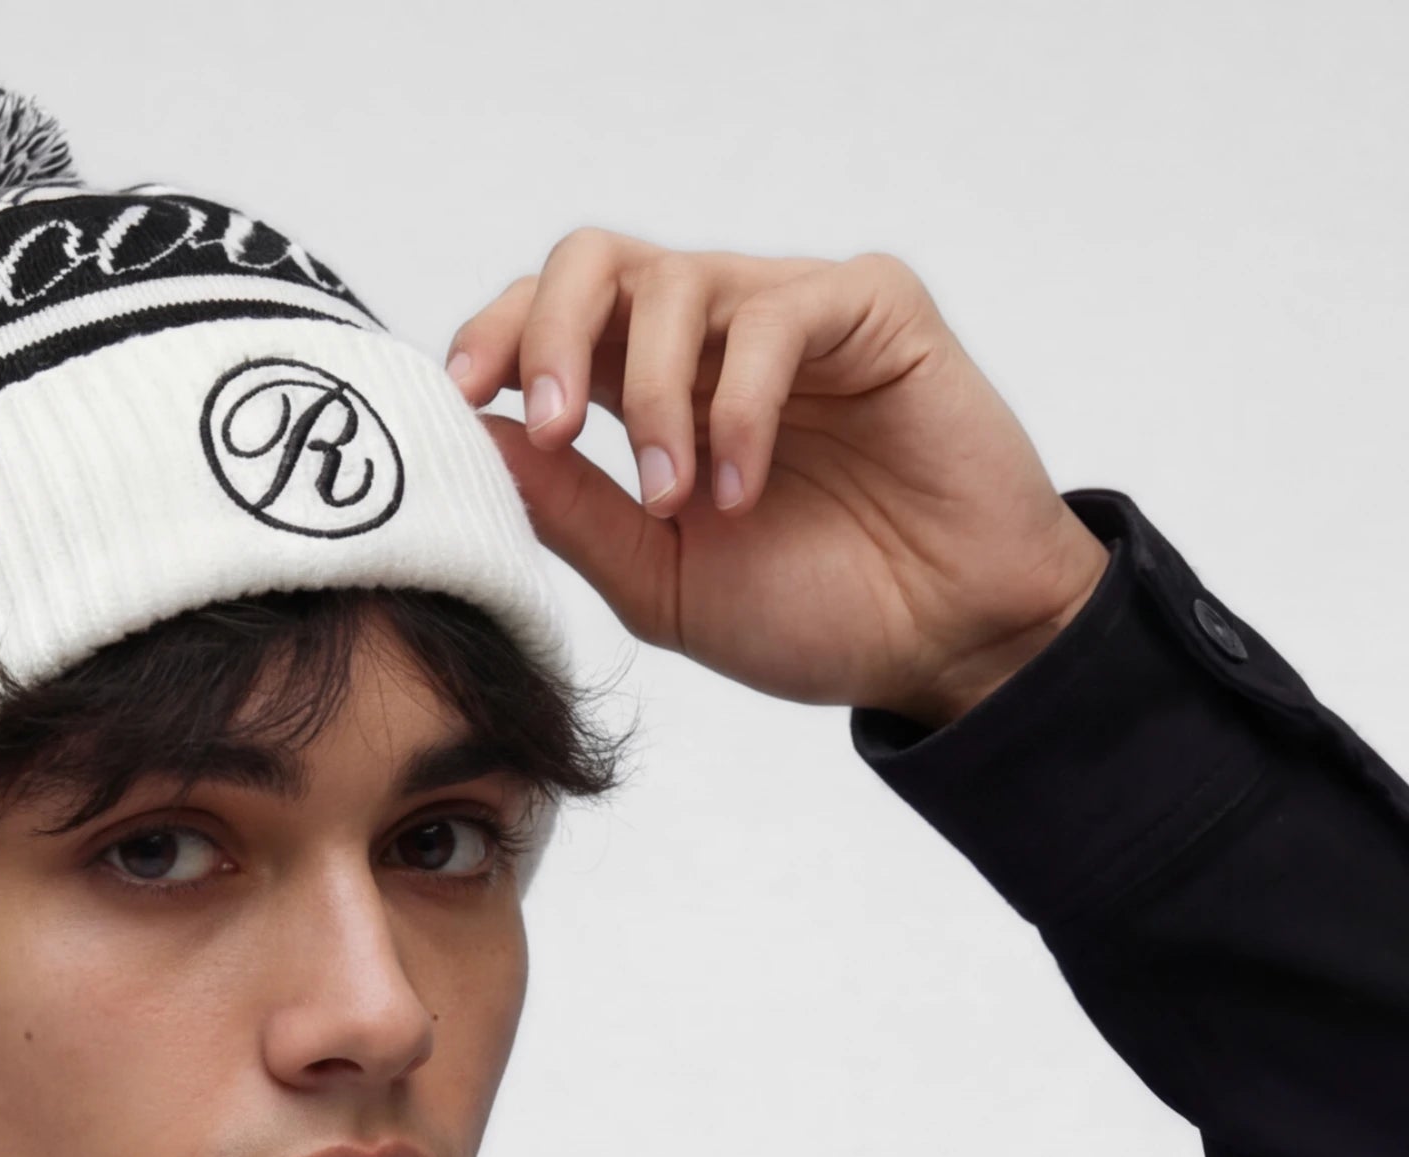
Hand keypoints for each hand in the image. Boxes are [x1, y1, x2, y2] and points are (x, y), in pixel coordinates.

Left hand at [447, 236, 1109, 729]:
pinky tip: (744, 489)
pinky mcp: (870, 306)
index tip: (465, 400)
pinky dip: (737, 405)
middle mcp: (713, 336)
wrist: (943, 645)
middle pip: (595, 260)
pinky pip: (773, 316)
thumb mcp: (661, 583)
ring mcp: (791, 312)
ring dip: (654, 398)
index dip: (498, 339)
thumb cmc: (816, 614)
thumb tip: (477, 439)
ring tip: (678, 502)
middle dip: (550, 332)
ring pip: (676, 282)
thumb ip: (572, 511)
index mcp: (653, 391)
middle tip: (554, 427)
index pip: (550, 318)